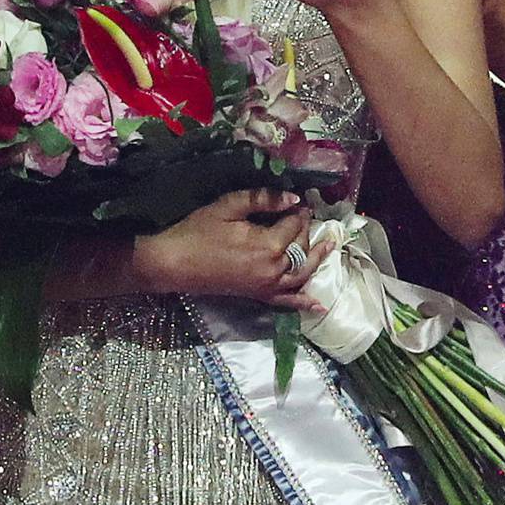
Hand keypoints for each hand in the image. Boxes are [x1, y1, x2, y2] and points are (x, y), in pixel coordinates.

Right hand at [133, 188, 331, 309]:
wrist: (174, 264)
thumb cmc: (198, 231)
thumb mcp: (228, 207)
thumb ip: (263, 200)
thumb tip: (294, 198)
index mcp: (268, 245)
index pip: (294, 225)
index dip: (298, 211)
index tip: (301, 201)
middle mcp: (274, 269)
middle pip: (300, 248)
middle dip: (306, 230)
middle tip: (307, 216)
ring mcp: (267, 286)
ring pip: (301, 273)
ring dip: (317, 259)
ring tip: (330, 246)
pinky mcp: (258, 296)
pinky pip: (287, 302)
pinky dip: (304, 303)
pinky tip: (319, 306)